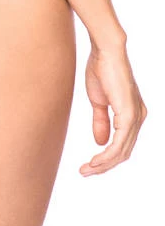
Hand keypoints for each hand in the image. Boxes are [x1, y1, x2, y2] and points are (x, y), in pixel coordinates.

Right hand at [80, 45, 146, 175]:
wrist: (105, 52)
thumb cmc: (101, 71)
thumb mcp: (99, 101)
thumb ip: (101, 122)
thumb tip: (100, 142)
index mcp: (132, 114)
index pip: (122, 144)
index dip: (106, 158)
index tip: (88, 165)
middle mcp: (139, 118)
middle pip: (124, 152)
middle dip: (104, 165)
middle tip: (85, 172)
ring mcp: (136, 117)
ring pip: (123, 151)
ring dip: (103, 164)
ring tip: (86, 170)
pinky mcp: (129, 114)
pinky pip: (120, 143)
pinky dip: (107, 155)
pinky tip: (95, 160)